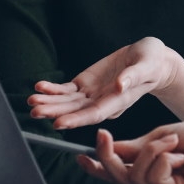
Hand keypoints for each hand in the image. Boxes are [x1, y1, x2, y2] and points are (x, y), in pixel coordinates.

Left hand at [28, 37, 179, 129]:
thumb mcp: (147, 65)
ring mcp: (93, 94)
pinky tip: (40, 87)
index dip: (76, 119)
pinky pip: (67, 90)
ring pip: (67, 102)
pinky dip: (53, 89)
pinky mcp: (86, 84)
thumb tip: (121, 84)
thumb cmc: (152, 62)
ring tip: (32, 100)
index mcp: (118, 101)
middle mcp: (102, 102)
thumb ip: (134, 76)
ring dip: (49, 102)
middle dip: (55, 112)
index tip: (59, 123)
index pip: (94, 114)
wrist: (150, 60)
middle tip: (36, 111)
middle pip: (76, 111)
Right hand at [78, 118, 183, 183]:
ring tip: (171, 141)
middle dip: (108, 157)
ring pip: (135, 177)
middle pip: (120, 178)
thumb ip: (134, 148)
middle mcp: (156, 181)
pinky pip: (154, 179)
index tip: (80, 157)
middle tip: (101, 136)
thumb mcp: (159, 137)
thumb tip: (109, 148)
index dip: (98, 168)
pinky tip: (180, 154)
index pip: (119, 172)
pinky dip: (163, 160)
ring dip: (150, 152)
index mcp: (152, 167)